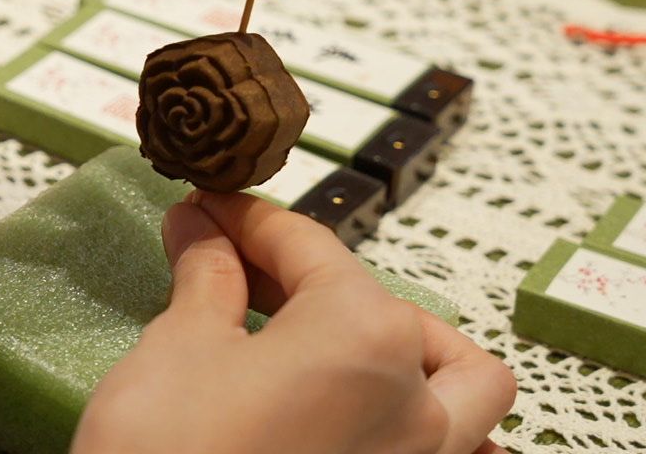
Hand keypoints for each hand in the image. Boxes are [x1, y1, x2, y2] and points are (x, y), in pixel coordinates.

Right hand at [71, 192, 516, 453]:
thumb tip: (204, 232)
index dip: (248, 221)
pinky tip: (381, 424)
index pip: (307, 248)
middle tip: (236, 269)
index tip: (211, 212)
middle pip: (383, 306)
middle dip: (309, 277)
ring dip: (417, 350)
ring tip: (344, 341)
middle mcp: (414, 402)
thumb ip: (207, 277)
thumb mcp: (179, 346)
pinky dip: (441, 432)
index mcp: (363, 336)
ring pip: (466, 388)